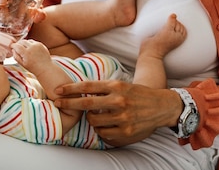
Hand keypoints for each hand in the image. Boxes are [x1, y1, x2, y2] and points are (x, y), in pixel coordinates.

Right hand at [11, 39, 51, 72]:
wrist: (45, 68)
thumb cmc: (34, 68)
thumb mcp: (23, 64)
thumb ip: (16, 57)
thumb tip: (13, 50)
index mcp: (26, 53)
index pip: (17, 46)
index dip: (13, 45)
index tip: (11, 46)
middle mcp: (32, 47)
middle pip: (22, 41)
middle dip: (18, 44)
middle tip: (17, 47)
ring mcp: (37, 45)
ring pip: (27, 40)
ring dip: (24, 43)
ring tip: (24, 49)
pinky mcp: (41, 44)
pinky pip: (33, 41)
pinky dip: (30, 44)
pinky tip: (30, 49)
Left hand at [53, 80, 181, 145]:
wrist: (161, 106)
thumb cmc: (137, 94)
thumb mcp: (122, 85)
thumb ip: (104, 89)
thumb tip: (80, 91)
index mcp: (117, 86)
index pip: (88, 86)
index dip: (71, 88)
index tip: (58, 90)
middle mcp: (119, 101)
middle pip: (86, 104)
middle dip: (68, 103)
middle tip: (57, 102)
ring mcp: (123, 117)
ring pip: (94, 121)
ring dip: (89, 118)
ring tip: (94, 115)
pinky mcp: (126, 131)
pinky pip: (104, 133)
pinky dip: (100, 129)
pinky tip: (105, 124)